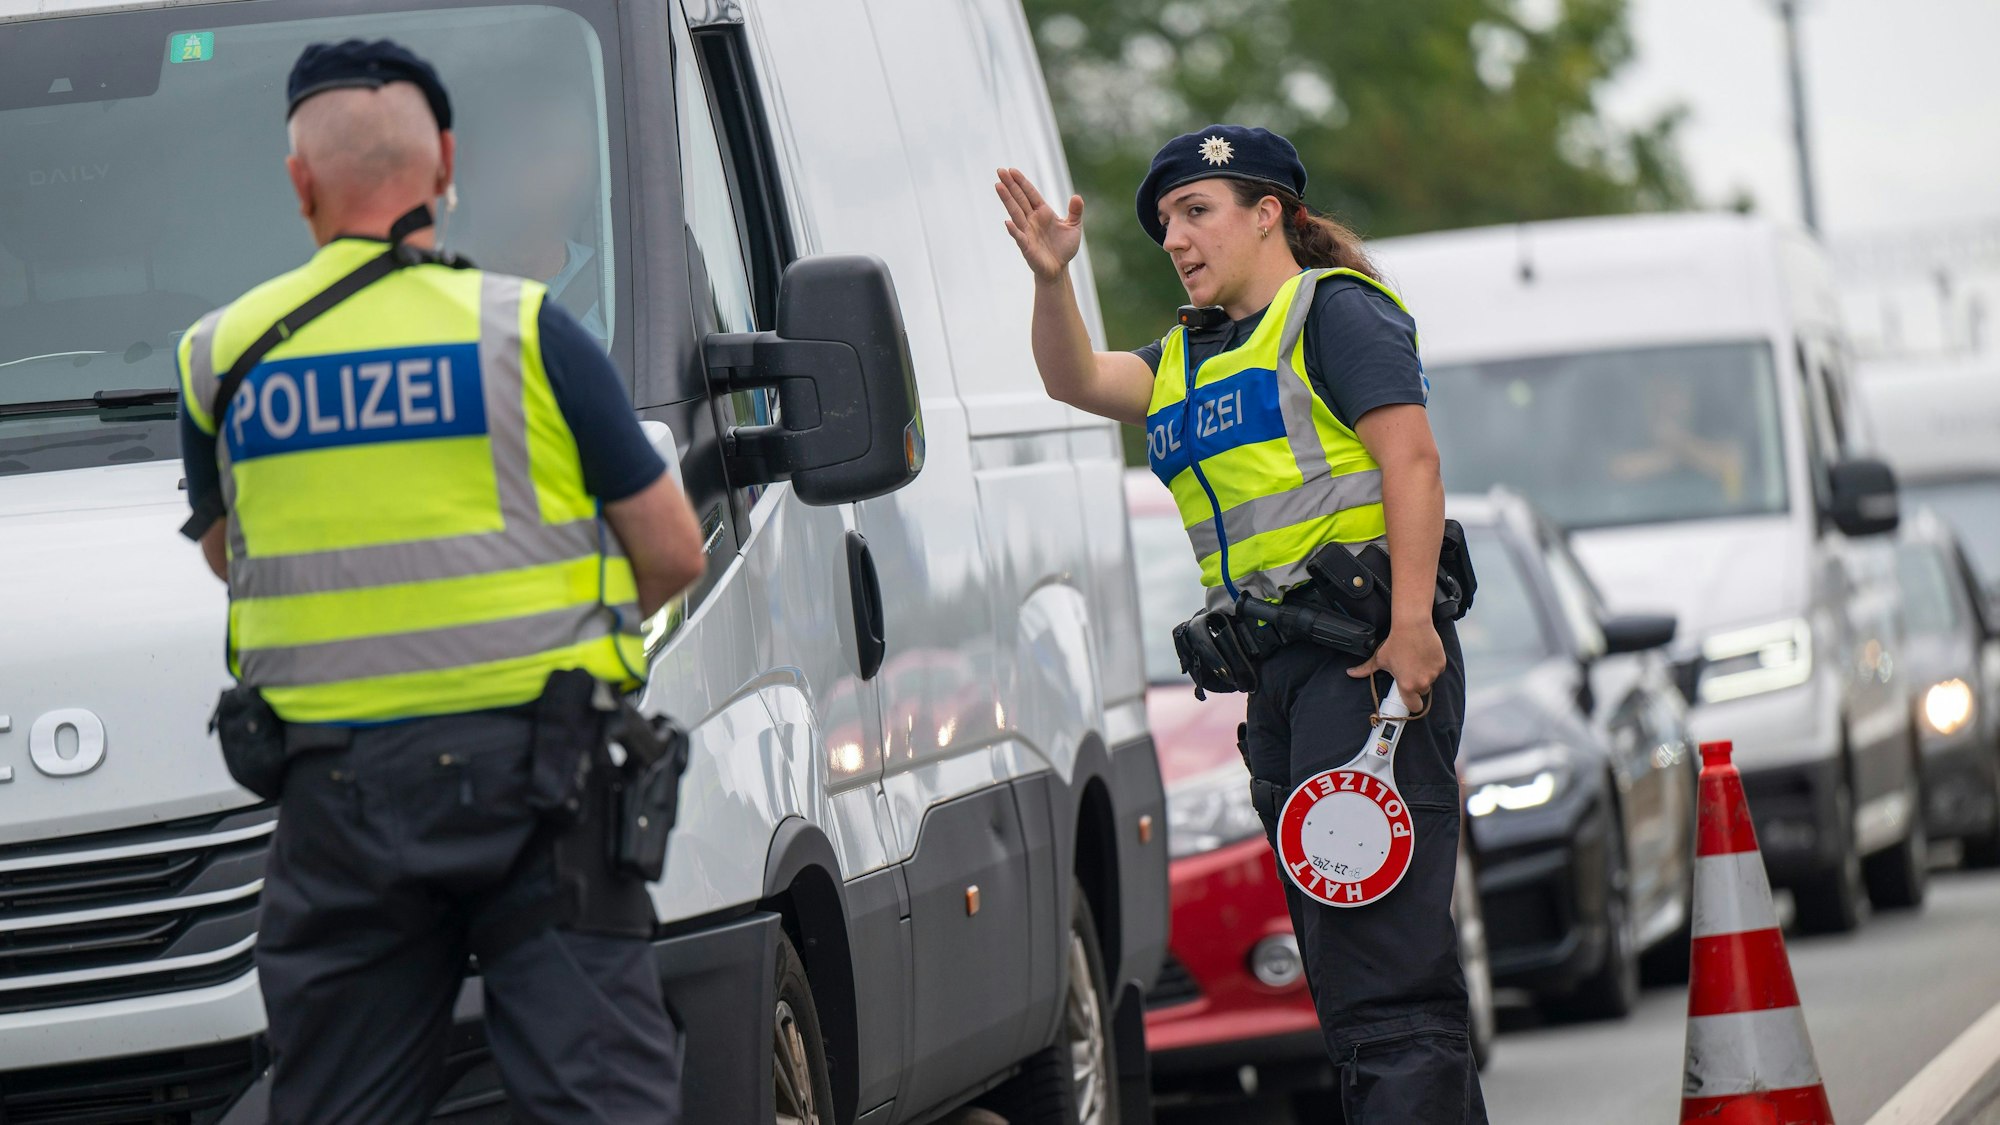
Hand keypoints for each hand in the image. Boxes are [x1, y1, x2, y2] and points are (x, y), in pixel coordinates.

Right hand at [994, 167, 1083, 282]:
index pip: (1030, 194)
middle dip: (1010, 185)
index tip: (1012, 170)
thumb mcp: (1074, 227)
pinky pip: (1019, 237)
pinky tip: (1007, 222)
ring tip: (998, 186)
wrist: (1059, 269)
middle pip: (1019, 199)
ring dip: (1007, 200)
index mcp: (1042, 212)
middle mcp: (1032, 220)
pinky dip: (1014, 230)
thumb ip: (1075, 212)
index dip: (1021, 182)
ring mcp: (1027, 232)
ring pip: (1015, 213)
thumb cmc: (1064, 248)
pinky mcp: (1027, 247)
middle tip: (999, 171)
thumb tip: (1077, 197)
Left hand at [1348, 621, 1445, 711]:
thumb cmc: (1395, 643)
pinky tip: (1423, 655)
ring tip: (1415, 660)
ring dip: (1425, 674)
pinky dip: (1432, 665)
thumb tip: (1350, 672)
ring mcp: (1434, 673)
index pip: (1414, 707)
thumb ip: (1365, 670)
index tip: (1409, 697)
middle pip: (1422, 692)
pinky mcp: (1441, 664)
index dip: (1412, 703)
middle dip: (1417, 684)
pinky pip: (1437, 670)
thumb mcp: (1379, 659)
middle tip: (1409, 671)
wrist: (1412, 626)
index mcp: (1407, 685)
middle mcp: (1422, 682)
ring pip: (1430, 680)